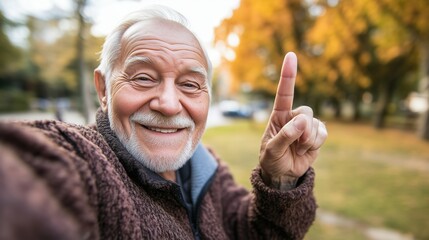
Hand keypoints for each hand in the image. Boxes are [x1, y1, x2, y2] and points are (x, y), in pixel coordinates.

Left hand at [259, 52, 326, 189]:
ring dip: (308, 140)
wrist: (283, 173)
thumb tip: (302, 121)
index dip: (288, 74)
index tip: (290, 55)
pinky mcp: (316, 135)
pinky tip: (306, 149)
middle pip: (306, 111)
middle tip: (296, 143)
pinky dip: (316, 143)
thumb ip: (285, 136)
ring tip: (298, 149)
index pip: (284, 92)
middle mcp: (293, 117)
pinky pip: (323, 133)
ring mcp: (306, 126)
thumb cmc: (271, 159)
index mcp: (278, 115)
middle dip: (303, 128)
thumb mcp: (271, 150)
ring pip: (316, 123)